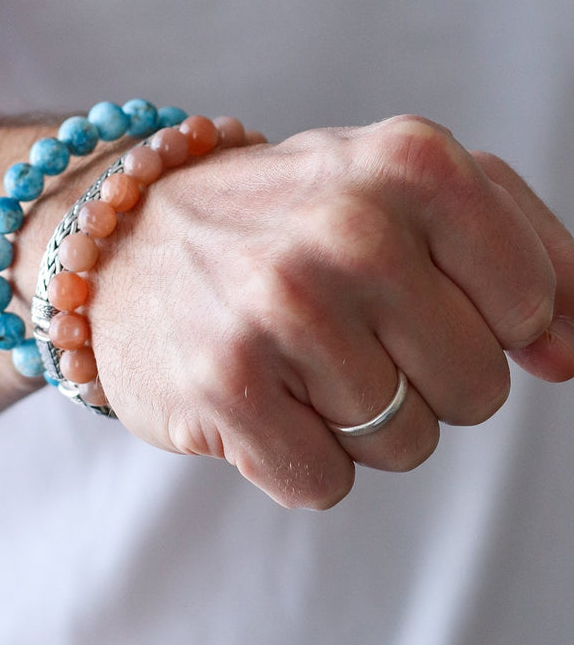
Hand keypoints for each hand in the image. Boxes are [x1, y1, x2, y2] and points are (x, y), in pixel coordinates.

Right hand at [92, 116, 573, 508]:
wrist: (116, 241)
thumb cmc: (284, 218)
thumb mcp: (406, 186)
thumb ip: (526, 248)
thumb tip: (573, 352)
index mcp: (411, 161)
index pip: (530, 305)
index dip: (481, 318)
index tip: (411, 287)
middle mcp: (350, 225)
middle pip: (477, 389)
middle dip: (422, 378)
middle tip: (344, 326)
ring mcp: (283, 304)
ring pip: (407, 445)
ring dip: (357, 422)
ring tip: (294, 357)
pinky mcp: (226, 384)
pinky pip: (327, 483)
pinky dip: (297, 458)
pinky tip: (256, 396)